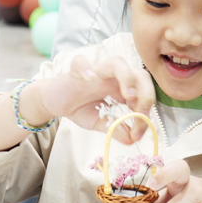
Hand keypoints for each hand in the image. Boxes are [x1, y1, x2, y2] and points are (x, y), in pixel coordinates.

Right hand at [40, 55, 154, 142]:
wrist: (55, 101)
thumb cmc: (80, 107)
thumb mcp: (100, 123)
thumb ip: (115, 129)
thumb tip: (132, 140)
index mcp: (122, 89)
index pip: (144, 93)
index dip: (146, 111)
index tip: (139, 133)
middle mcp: (113, 78)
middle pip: (138, 74)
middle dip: (146, 92)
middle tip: (140, 112)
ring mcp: (96, 72)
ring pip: (117, 62)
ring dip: (127, 77)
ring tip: (128, 95)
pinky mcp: (76, 71)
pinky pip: (81, 62)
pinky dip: (86, 69)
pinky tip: (90, 79)